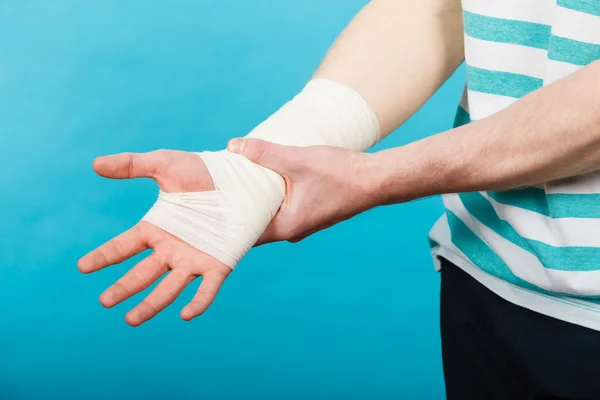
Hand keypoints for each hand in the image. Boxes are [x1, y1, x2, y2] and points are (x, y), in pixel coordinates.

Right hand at [78, 150, 230, 325]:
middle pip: (142, 273)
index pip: (123, 246)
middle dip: (123, 287)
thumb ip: (132, 165)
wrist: (242, 177)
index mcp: (156, 228)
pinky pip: (207, 288)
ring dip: (151, 304)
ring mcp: (194, 259)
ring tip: (131, 320)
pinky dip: (198, 302)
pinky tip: (186, 315)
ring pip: (168, 287)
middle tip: (105, 301)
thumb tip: (95, 164)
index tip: (83, 267)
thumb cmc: (203, 170)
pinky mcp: (219, 264)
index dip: (103, 256)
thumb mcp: (165, 164)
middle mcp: (171, 248)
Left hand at [227, 138, 382, 244]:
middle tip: (213, 189)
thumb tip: (233, 146)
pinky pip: (278, 208)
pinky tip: (258, 180)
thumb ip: (264, 153)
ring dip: (251, 200)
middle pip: (251, 222)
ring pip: (265, 214)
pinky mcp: (306, 213)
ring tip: (231, 182)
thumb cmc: (342, 173)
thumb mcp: (298, 159)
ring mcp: (300, 224)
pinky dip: (266, 197)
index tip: (204, 205)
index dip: (223, 217)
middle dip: (234, 206)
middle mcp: (291, 231)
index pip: (243, 230)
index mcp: (286, 227)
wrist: (377, 179)